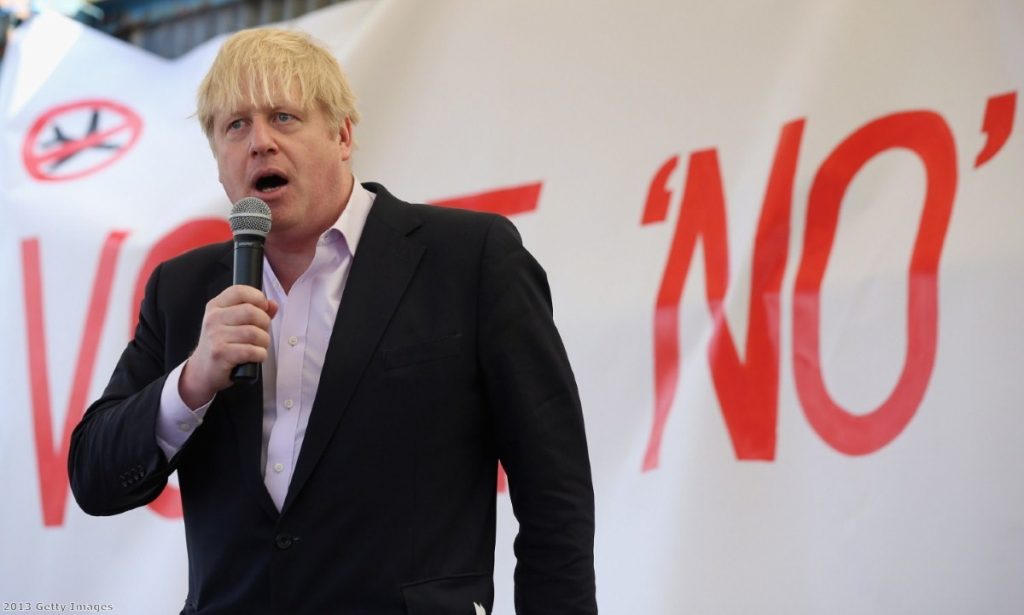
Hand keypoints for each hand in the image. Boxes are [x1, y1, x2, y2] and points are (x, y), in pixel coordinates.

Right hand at [179, 285, 278, 408]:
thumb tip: (273, 304)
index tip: (263, 309)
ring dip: (263, 342)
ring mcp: (215, 336)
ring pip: (254, 333)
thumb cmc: (222, 345)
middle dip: (264, 324)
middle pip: (251, 312)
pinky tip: (254, 356)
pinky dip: (260, 355)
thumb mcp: (234, 324)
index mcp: (216, 306)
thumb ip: (256, 311)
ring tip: (258, 347)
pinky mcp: (220, 353)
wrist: (202, 371)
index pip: (240, 291)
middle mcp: (213, 318)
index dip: (258, 298)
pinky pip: (252, 351)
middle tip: (261, 333)